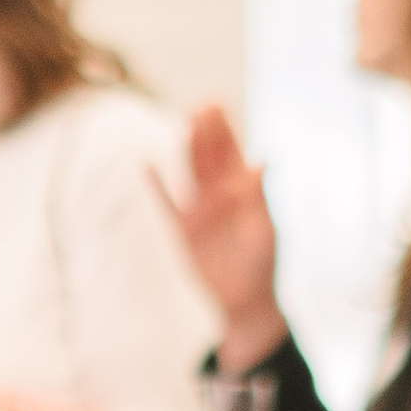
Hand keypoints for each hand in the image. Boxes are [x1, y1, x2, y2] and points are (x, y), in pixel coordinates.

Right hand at [162, 104, 286, 363]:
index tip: (216, 106)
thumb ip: (258, 197)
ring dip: (187, 150)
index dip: (224, 131)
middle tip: (201, 106)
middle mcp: (220, 198)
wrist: (244, 303)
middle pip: (210, 158)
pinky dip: (157, 186)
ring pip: (190, 173)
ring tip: (184, 124)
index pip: (232, 155)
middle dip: (206, 132)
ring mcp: (200, 212)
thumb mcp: (264, 231)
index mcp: (243, 195)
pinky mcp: (183, 231)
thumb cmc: (261, 267)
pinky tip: (147, 165)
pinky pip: (166, 203)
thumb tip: (261, 162)